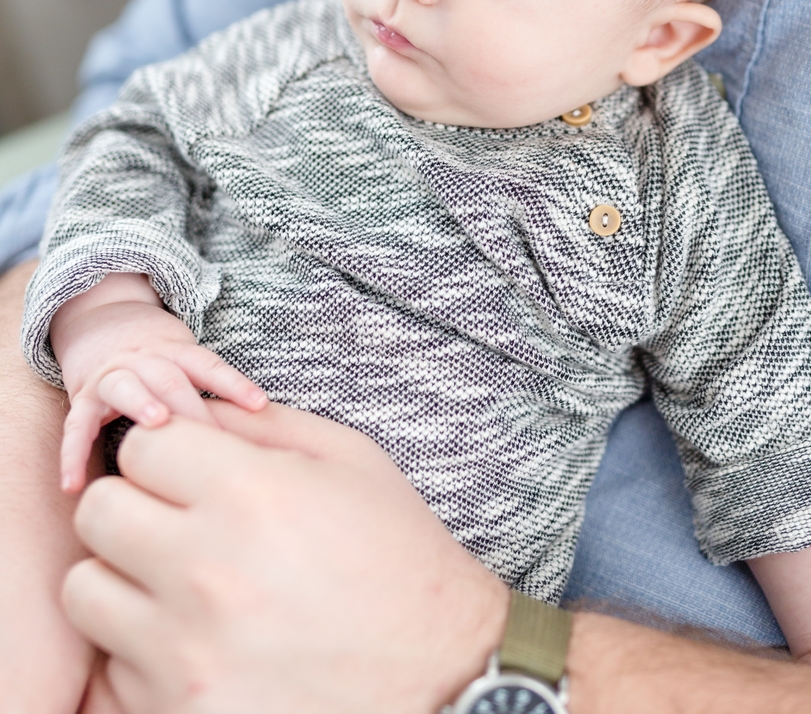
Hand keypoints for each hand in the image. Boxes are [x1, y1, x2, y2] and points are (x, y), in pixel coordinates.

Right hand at [51, 274, 266, 491]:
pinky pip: (76, 426)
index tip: (259, 405)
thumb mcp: (188, 356)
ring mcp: (113, 376)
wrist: (103, 319)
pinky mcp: (83, 397)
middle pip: (171, 379)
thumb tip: (266, 430)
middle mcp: (146, 360)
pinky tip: (73, 486)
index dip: (235, 383)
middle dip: (192, 409)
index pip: (210, 365)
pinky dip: (72, 455)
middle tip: (213, 441)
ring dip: (142, 404)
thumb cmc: (160, 355)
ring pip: (127, 387)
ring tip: (156, 426)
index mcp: (178, 352)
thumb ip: (215, 387)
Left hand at [63, 411, 509, 713]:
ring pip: (85, 591)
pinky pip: (110, 672)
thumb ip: (260, 425)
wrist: (443, 680)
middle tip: (177, 523)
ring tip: (177, 587)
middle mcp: (206, 570)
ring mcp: (186, 652)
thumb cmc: (399, 561)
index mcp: (250, 493)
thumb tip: (188, 411)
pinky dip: (139, 656)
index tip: (193, 471)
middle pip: (99, 511)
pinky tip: (192, 645)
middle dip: (134, 506)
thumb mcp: (348, 461)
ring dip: (123, 581)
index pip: (141, 446)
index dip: (168, 452)